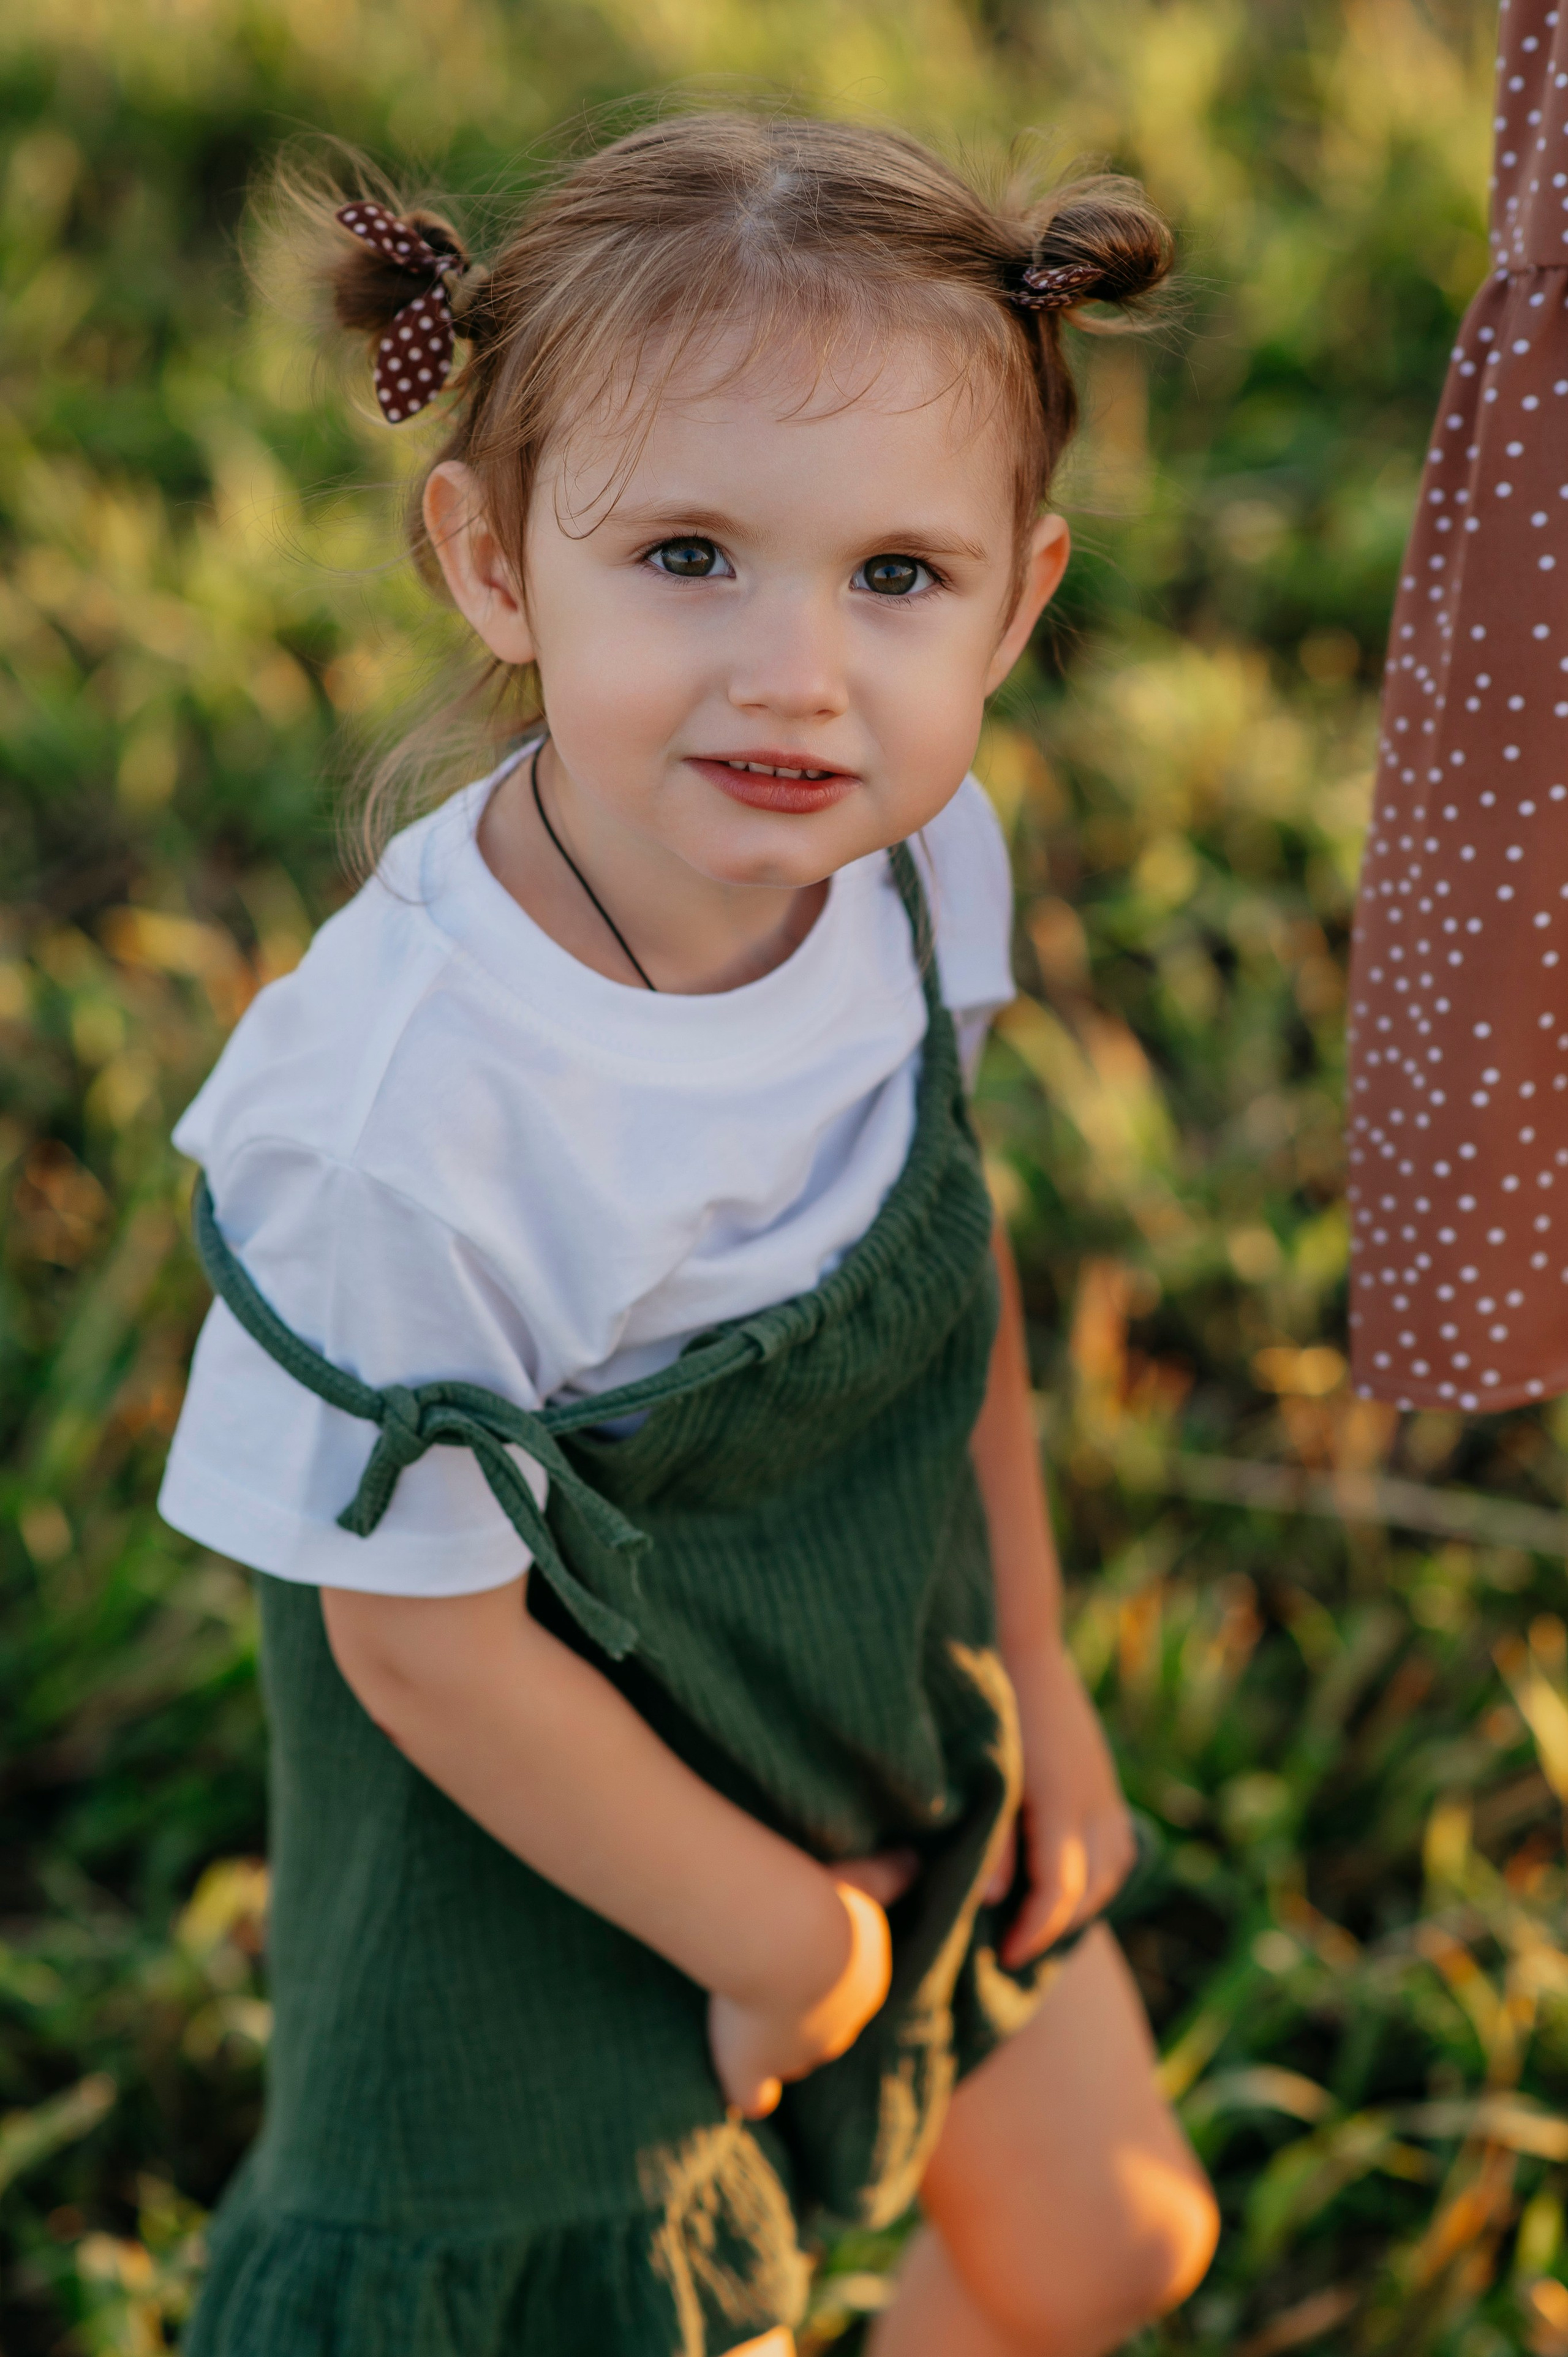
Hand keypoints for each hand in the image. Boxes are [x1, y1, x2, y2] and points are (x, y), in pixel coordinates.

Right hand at [707, 1849, 915, 2118]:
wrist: (786, 1936)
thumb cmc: (822, 1904)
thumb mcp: (865, 1880)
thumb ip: (891, 1874)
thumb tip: (915, 1858)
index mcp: (865, 1985)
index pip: (847, 1992)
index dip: (824, 1977)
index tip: (802, 1958)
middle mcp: (838, 2027)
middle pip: (824, 2030)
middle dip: (806, 2017)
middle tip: (775, 1990)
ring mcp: (797, 2052)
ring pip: (792, 2057)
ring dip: (777, 2046)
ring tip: (751, 2025)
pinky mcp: (755, 2066)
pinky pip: (755, 2094)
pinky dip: (754, 2096)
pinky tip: (754, 2099)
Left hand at [987, 1641, 1133, 1969]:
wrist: (1020, 1642)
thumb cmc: (990, 1708)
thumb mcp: (986, 1775)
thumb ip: (993, 1840)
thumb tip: (995, 1902)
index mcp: (1060, 1803)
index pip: (1058, 1894)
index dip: (1033, 1933)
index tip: (1004, 1955)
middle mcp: (1093, 1801)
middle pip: (1090, 1888)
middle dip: (1056, 1925)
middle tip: (1015, 1947)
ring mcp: (1104, 1787)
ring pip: (1112, 1868)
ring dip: (1084, 1901)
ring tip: (1042, 1921)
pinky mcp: (1104, 1776)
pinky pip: (1118, 1841)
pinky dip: (1101, 1871)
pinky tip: (1072, 1879)